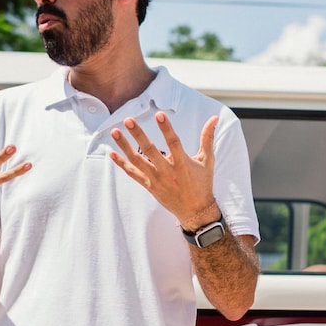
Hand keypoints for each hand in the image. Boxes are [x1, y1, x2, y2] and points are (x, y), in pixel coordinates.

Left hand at [109, 112, 219, 229]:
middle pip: (150, 150)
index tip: (159, 114)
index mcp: (183, 164)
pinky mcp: (150, 186)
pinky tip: (112, 153)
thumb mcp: (207, 161)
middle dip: (138, 134)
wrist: (195, 211)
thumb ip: (208, 138)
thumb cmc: (203, 183)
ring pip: (137, 161)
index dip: (166, 129)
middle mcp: (168, 172)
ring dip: (124, 146)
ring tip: (115, 132)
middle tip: (128, 120)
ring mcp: (157, 180)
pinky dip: (122, 164)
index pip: (174, 143)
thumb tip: (214, 117)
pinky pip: (133, 174)